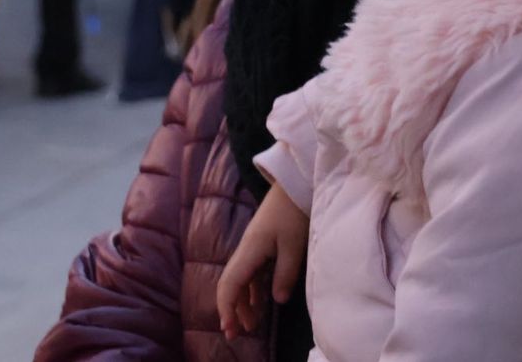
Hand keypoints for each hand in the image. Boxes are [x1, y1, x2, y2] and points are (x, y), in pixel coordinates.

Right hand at [216, 182, 308, 339]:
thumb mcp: (294, 246)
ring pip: (240, 281)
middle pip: (230, 285)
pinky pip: (250, 274)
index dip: (227, 308)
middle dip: (231, 310)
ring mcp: (252, 248)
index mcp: (250, 251)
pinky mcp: (261, 246)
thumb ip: (285, 274)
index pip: (230, 284)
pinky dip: (252, 291)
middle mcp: (246, 251)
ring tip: (251, 326)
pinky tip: (259, 304)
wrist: (294, 185)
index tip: (229, 329)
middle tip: (236, 335)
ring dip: (242, 303)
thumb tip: (276, 301)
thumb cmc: (294, 213)